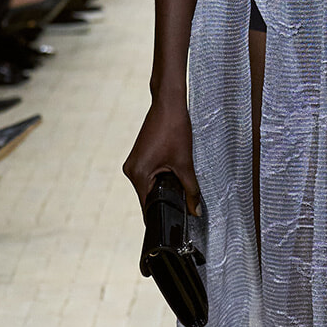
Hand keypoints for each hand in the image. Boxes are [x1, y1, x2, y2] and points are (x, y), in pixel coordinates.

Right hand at [123, 94, 200, 213]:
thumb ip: (191, 190)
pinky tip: (172, 172)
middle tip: (184, 202)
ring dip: (164, 188)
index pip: (148, 207)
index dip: (162, 215)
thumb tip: (196, 211)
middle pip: (149, 197)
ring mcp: (132, 163)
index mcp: (137, 174)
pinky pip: (148, 176)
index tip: (174, 222)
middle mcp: (130, 170)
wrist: (168, 104)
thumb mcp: (185, 163)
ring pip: (150, 186)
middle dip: (166, 200)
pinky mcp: (138, 158)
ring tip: (179, 181)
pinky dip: (161, 178)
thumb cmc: (174, 129)